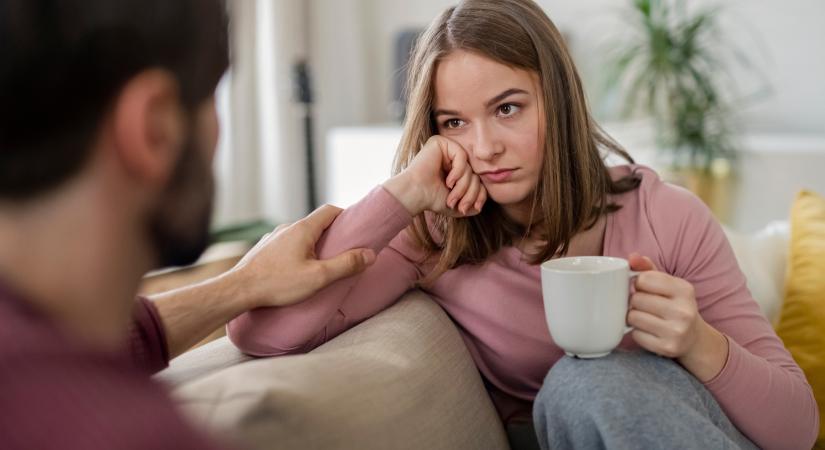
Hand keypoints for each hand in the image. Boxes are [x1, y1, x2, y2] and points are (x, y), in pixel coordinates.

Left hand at [227, 204, 375, 308]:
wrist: (238, 290)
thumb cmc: (277, 283)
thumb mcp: (319, 277)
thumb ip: (346, 265)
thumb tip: (369, 255)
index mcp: (302, 229)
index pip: (329, 210)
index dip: (345, 216)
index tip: (354, 229)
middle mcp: (286, 228)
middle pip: (315, 223)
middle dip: (330, 234)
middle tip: (341, 251)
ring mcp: (272, 238)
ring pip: (299, 235)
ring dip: (312, 245)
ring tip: (319, 265)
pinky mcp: (263, 250)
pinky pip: (285, 245)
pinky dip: (296, 253)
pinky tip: (296, 272)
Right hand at [383, 135, 486, 216]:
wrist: (414, 195)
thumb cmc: (431, 199)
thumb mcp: (458, 204)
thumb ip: (472, 202)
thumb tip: (482, 204)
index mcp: (454, 169)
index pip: (475, 179)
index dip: (478, 194)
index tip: (472, 208)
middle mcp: (450, 157)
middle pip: (474, 173)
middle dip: (470, 192)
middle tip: (461, 205)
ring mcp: (445, 148)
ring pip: (468, 166)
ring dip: (463, 186)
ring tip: (452, 196)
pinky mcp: (440, 142)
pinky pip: (461, 155)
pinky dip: (458, 171)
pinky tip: (449, 181)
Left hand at [626, 253, 727, 380]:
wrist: (693, 337)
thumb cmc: (674, 304)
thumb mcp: (667, 283)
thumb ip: (647, 267)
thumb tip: (632, 257)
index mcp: (684, 289)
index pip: (644, 279)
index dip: (638, 283)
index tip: (644, 288)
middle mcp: (684, 310)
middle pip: (636, 299)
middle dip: (635, 301)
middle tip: (644, 305)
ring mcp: (677, 331)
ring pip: (633, 317)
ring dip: (634, 317)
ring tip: (646, 317)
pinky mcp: (667, 348)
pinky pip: (636, 335)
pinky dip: (637, 332)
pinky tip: (649, 331)